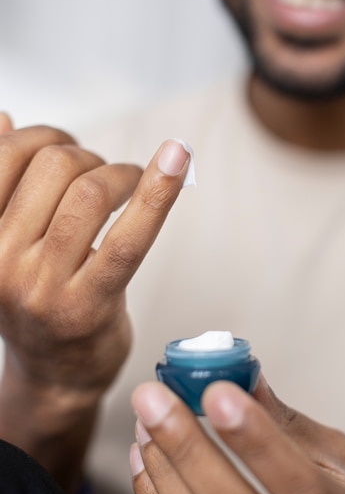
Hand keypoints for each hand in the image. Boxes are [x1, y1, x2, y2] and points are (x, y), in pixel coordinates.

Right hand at [0, 125, 189, 490]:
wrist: (55, 375)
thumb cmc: (37, 299)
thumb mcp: (4, 243)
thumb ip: (2, 184)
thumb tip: (3, 118)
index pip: (5, 154)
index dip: (45, 135)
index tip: (68, 146)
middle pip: (56, 165)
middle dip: (91, 156)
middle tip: (106, 177)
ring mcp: (43, 286)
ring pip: (92, 192)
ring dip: (124, 173)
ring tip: (132, 185)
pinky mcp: (89, 304)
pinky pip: (129, 236)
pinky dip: (159, 190)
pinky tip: (178, 158)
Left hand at [130, 378, 344, 493]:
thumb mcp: (333, 454)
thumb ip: (284, 420)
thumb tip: (236, 370)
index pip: (307, 491)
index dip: (258, 443)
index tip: (216, 392)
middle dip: (188, 450)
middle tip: (154, 398)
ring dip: (165, 470)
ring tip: (147, 419)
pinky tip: (147, 456)